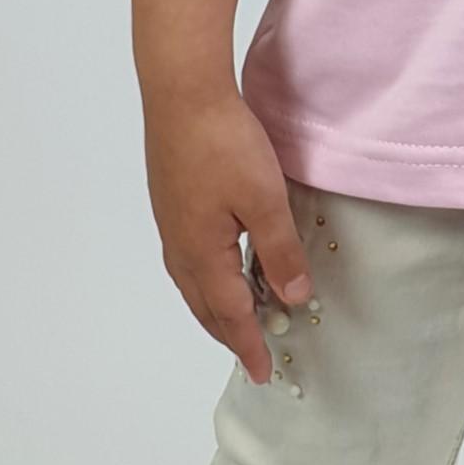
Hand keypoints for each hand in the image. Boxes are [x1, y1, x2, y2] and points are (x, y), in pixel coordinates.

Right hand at [142, 84, 310, 382]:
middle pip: (205, 306)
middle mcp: (180, 246)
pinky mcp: (171, 203)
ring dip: (215, 308)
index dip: (248, 345)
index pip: (230, 314)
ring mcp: (171, 224)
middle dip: (228, 333)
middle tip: (252, 354)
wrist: (181, 92)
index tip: (264, 372)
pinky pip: (188, 260)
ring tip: (237, 320)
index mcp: (202, 253)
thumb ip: (279, 252)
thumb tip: (293, 298)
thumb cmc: (223, 143)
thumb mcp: (264, 201)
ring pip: (193, 284)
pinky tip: (218, 268)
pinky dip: (206, 280)